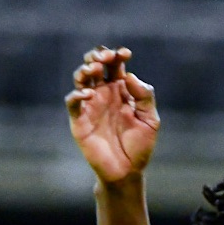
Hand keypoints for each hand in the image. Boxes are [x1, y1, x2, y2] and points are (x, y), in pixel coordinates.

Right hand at [66, 47, 159, 183]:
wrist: (127, 171)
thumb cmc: (139, 146)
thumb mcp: (150, 120)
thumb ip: (144, 97)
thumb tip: (129, 75)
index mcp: (120, 90)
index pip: (115, 65)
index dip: (118, 55)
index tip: (125, 53)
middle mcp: (103, 93)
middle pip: (94, 64)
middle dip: (98, 56)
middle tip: (105, 58)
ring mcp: (90, 105)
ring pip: (81, 78)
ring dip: (85, 69)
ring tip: (95, 69)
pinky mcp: (79, 119)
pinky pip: (73, 101)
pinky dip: (78, 94)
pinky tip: (90, 93)